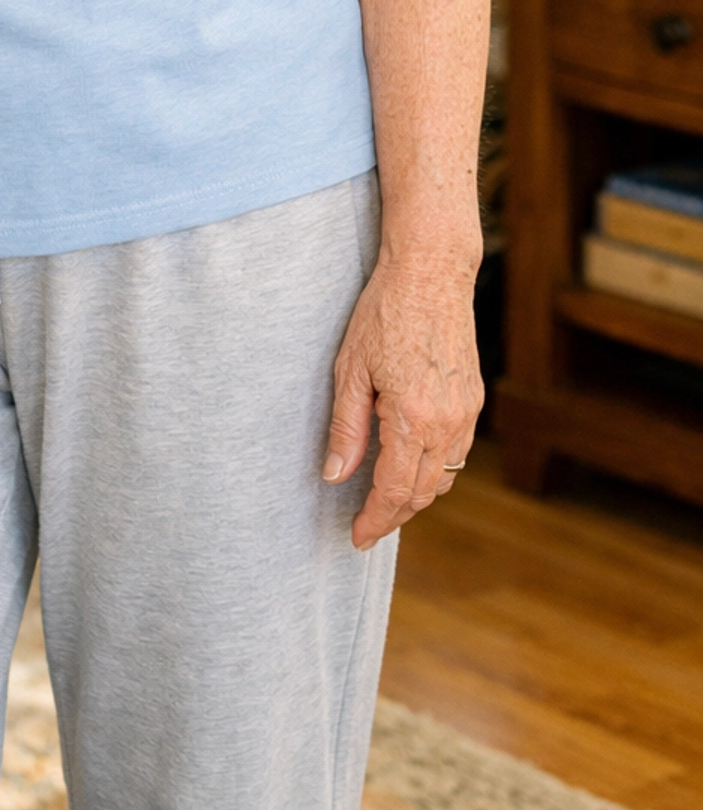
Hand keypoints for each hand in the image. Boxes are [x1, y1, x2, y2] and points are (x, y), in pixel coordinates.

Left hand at [323, 252, 482, 548]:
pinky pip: (456, 452)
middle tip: (366, 526)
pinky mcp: (474, 399)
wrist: (431, 273)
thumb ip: (346, 428)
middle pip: (422, 492)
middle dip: (393, 515)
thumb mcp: (351, 369)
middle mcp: (447, 422)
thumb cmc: (384, 313)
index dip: (375, 519)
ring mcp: (466, 412)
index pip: (394, 490)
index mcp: (412, 417)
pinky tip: (411, 465)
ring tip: (384, 501)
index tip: (357, 536)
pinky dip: (435, 470)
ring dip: (416, 495)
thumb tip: (334, 476)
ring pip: (444, 477)